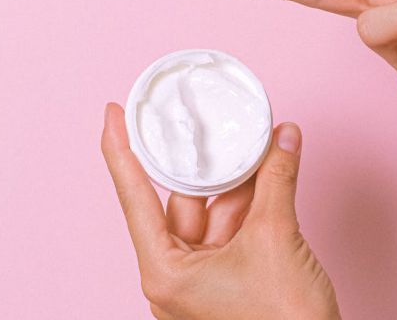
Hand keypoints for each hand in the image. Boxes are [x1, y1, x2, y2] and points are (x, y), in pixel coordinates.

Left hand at [101, 103, 340, 319]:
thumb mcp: (276, 236)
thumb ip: (277, 180)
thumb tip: (283, 138)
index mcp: (166, 273)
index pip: (135, 198)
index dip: (120, 151)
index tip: (113, 115)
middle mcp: (177, 277)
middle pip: (180, 202)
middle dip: (201, 162)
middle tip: (200, 122)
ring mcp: (203, 280)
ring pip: (213, 215)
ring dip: (236, 182)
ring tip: (254, 144)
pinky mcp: (228, 280)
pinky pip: (232, 230)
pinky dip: (249, 203)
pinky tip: (265, 174)